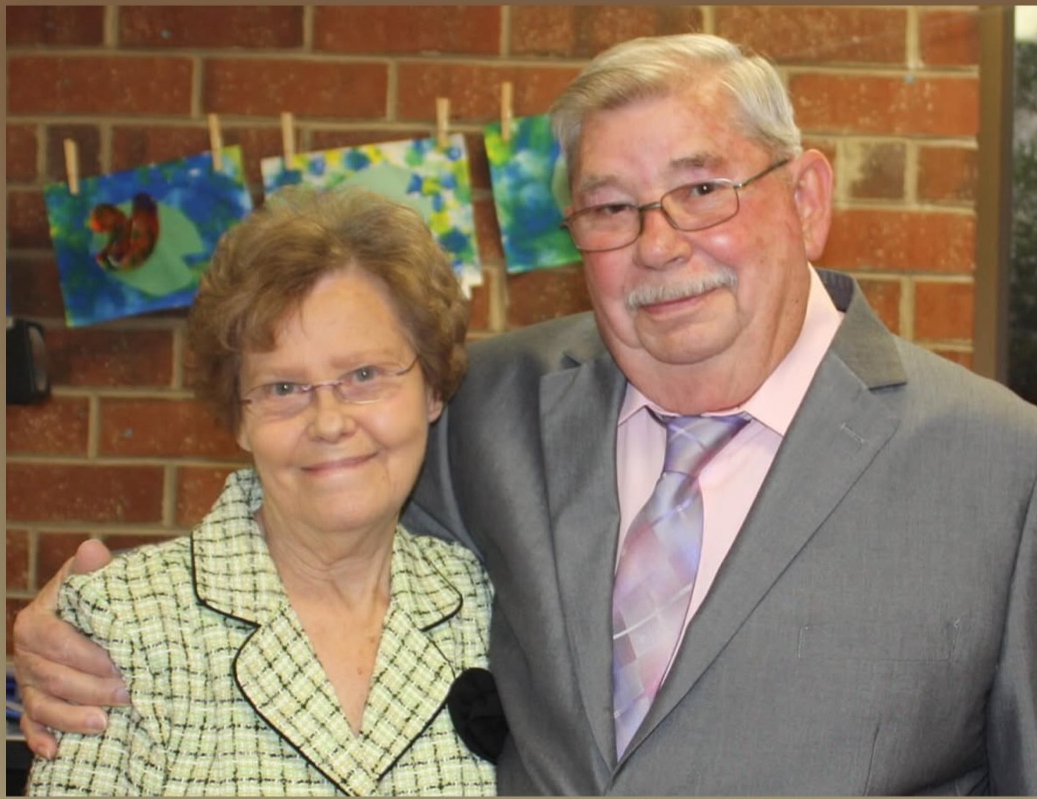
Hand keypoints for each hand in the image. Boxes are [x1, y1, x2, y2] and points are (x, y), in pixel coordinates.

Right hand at [13, 539, 129, 758]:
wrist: (96, 613)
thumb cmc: (98, 596)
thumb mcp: (97, 579)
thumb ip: (94, 569)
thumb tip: (92, 548)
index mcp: (37, 621)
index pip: (58, 643)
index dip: (89, 657)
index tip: (121, 665)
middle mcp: (27, 653)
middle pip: (53, 677)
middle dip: (91, 689)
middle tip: (127, 695)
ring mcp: (29, 680)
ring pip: (43, 704)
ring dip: (71, 718)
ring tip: (104, 724)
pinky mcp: (35, 700)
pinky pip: (32, 724)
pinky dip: (41, 738)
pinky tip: (56, 751)